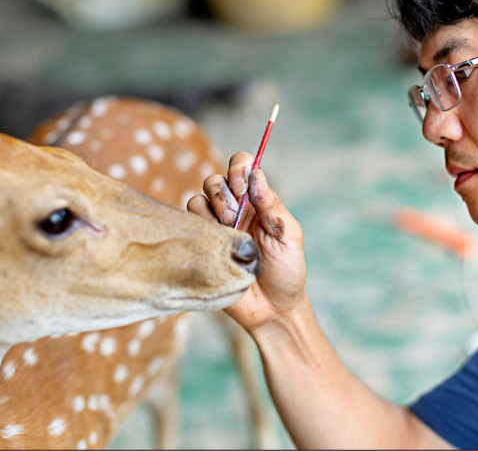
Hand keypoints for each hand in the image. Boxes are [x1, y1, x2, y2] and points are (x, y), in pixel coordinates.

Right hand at [187, 152, 306, 332]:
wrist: (272, 310)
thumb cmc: (286, 272)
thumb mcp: (289, 236)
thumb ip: (273, 205)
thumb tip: (256, 176)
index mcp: (257, 202)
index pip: (242, 167)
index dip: (238, 168)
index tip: (243, 186)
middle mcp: (234, 210)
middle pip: (214, 180)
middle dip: (222, 193)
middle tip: (235, 216)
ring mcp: (215, 228)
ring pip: (197, 199)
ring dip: (211, 211)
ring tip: (228, 233)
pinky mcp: (201, 245)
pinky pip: (188, 222)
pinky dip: (199, 226)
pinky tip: (215, 244)